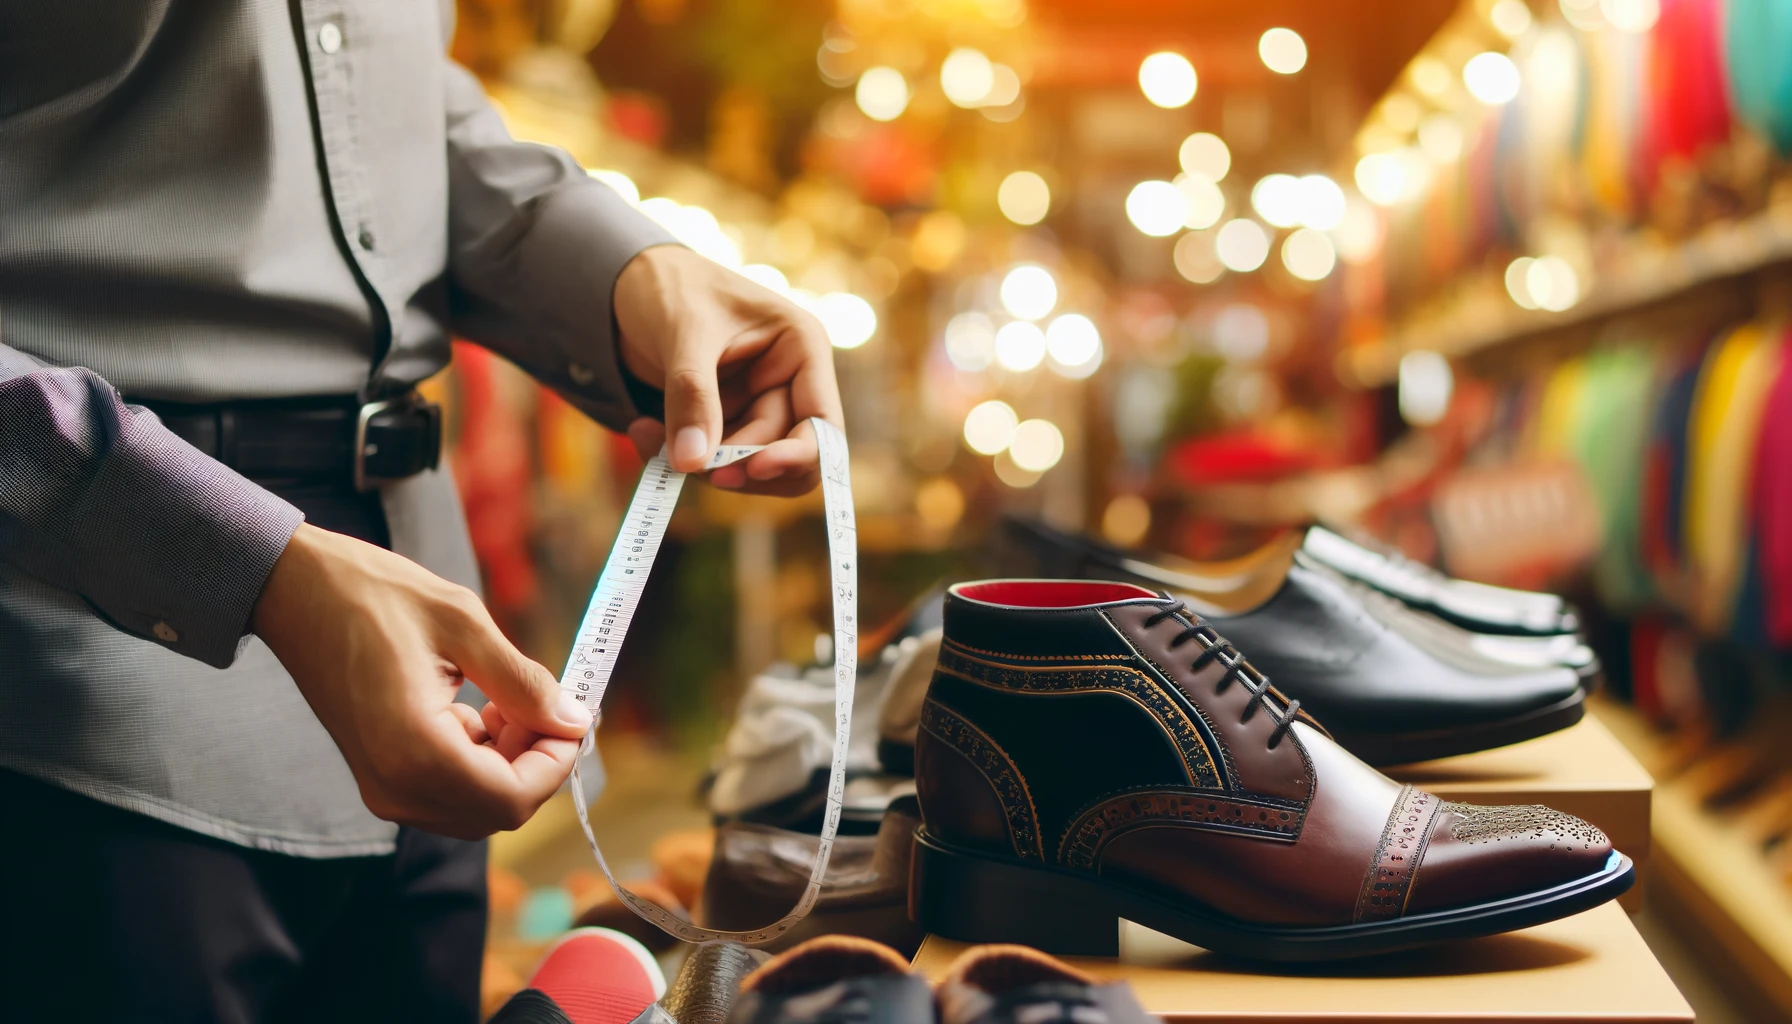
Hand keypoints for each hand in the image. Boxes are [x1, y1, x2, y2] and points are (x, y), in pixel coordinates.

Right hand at [251, 524, 590, 838]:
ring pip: (475, 807)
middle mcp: (394, 786)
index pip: (511, 799)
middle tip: (542, 705)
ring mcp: (382, 787)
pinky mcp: (379, 775)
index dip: (556, 764)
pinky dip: (479, 761)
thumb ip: (524, 682)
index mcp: (414, 752)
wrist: (293, 589)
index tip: (573, 718)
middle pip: (496, 812)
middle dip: (535, 764)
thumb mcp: (464, 625)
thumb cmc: (374, 595)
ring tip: (508, 700)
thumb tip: (573, 720)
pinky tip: (478, 709)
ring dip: (508, 763)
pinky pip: (447, 792)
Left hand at [614, 245, 843, 495]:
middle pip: (785, 453)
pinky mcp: (725, 421)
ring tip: (646, 437)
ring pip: (748, 466)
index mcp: (802, 348)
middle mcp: (789, 381)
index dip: (797, 455)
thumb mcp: (683, 332)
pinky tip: (641, 430)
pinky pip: (712, 458)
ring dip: (701, 464)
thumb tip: (692, 462)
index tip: (752, 469)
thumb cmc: (672, 286)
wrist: (629, 284)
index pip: (822, 423)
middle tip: (688, 465)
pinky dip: (678, 454)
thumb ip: (692, 395)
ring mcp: (757, 404)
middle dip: (738, 464)